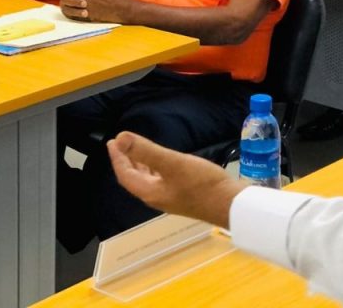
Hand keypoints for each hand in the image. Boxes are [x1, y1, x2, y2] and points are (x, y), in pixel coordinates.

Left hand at [108, 131, 244, 228]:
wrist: (230, 205)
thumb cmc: (201, 183)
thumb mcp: (172, 163)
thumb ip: (147, 151)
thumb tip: (120, 138)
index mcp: (150, 192)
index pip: (126, 175)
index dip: (117, 158)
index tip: (112, 142)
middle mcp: (157, 197)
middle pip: (135, 179)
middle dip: (126, 161)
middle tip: (120, 145)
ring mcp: (170, 198)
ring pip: (148, 180)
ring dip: (139, 165)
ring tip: (136, 151)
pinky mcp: (182, 195)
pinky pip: (160, 180)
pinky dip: (155, 168)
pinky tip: (163, 163)